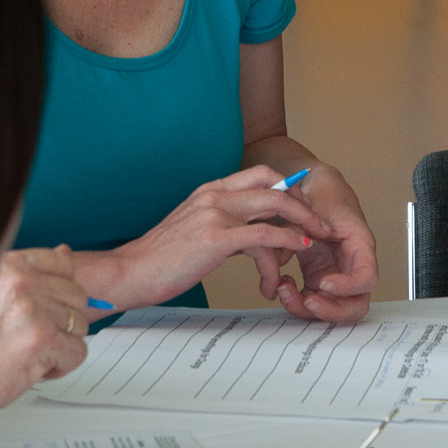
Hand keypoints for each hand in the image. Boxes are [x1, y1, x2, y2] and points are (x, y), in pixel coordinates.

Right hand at [0, 246, 92, 434]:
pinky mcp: (42, 340)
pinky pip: (78, 352)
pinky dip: (60, 366)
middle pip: (77, 296)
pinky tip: (31, 366)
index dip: (60, 291)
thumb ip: (27, 274)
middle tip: (30, 337)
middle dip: (60, 322)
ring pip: (79, 326)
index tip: (46, 308)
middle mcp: (21, 282)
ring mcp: (33, 309)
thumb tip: (64, 252)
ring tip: (27, 352)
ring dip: (60, 345)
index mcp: (7, 266)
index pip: (63, 263)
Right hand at [95, 166, 335, 310]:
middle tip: (319, 221)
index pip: (259, 174)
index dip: (287, 188)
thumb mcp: (193, 231)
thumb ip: (222, 226)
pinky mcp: (217, 238)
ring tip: (315, 241)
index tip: (303, 208)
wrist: (129, 273)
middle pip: (273, 183)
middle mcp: (214, 194)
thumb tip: (250, 240)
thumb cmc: (159, 260)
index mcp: (208, 190)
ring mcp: (216, 213)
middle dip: (302, 201)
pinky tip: (298, 252)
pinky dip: (289, 242)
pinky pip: (266, 235)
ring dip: (303, 223)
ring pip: (276, 205)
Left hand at [272, 165, 376, 323]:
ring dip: (308, 308)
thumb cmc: (325, 196)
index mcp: (360, 246)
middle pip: (355, 304)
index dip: (348, 286)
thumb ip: (304, 222)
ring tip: (284, 290)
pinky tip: (282, 284)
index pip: (367, 277)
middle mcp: (351, 266)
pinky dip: (296, 301)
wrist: (317, 192)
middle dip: (331, 310)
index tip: (324, 283)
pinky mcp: (318, 279)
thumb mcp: (315, 203)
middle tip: (307, 301)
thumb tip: (294, 241)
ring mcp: (336, 276)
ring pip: (333, 309)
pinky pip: (312, 301)